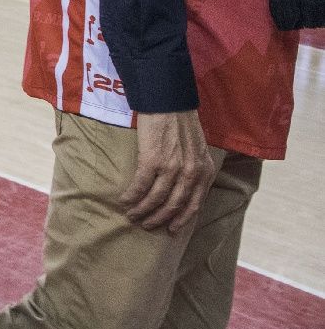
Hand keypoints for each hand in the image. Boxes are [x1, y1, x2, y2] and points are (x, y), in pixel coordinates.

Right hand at [119, 109, 213, 233]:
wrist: (168, 99)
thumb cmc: (180, 120)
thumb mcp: (197, 147)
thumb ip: (194, 167)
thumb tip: (183, 185)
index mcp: (204, 171)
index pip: (194, 204)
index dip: (181, 220)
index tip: (170, 229)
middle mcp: (191, 173)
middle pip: (174, 205)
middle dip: (158, 219)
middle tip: (146, 225)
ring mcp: (172, 167)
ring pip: (156, 199)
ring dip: (142, 210)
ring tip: (132, 215)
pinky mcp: (152, 159)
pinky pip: (141, 185)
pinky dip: (132, 196)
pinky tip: (125, 200)